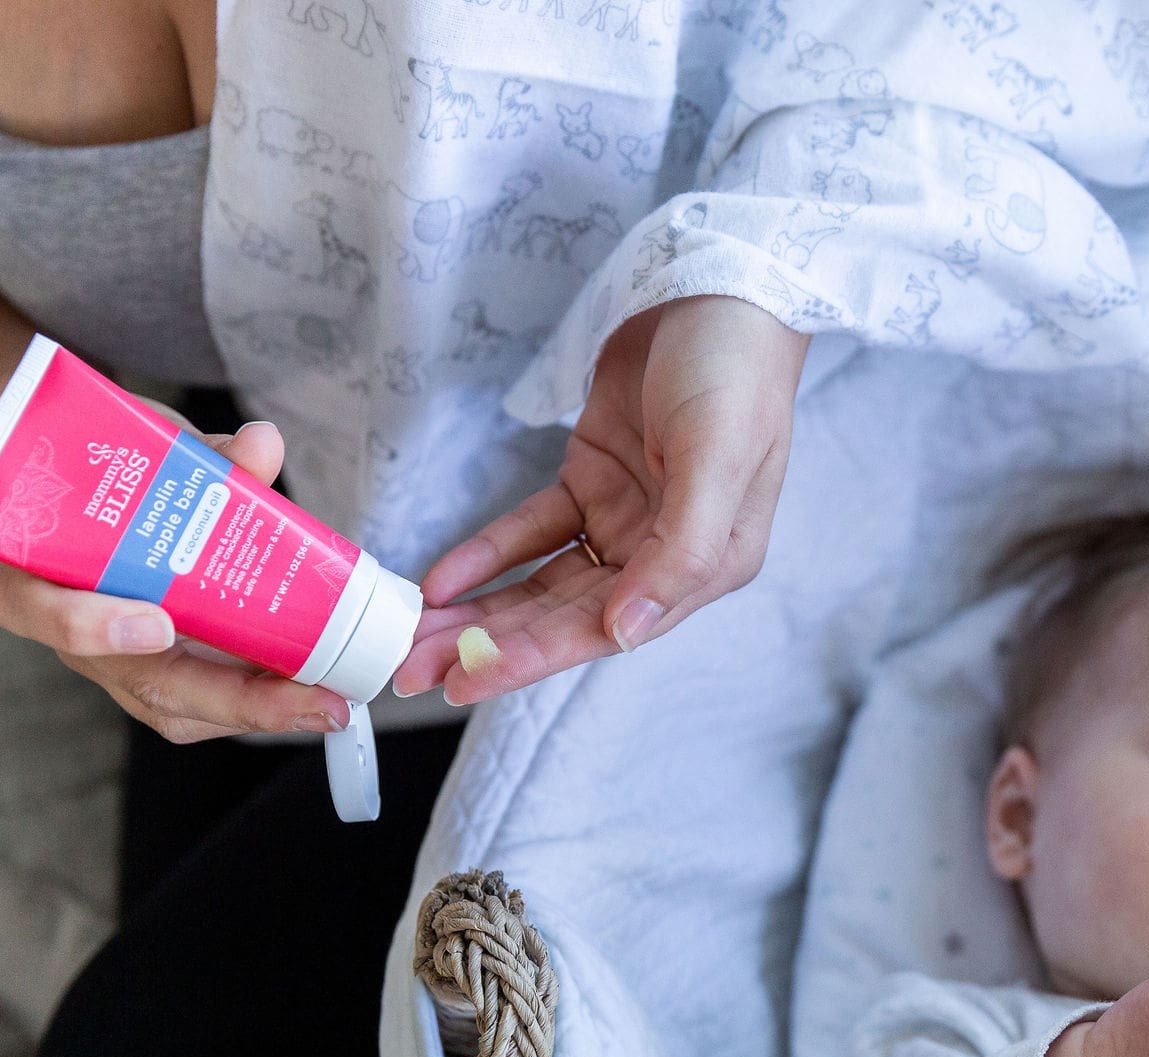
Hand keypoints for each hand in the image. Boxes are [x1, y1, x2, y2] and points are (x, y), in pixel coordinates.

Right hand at [0, 418, 352, 742]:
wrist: (99, 478)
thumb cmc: (115, 467)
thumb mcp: (153, 448)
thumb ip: (206, 454)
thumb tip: (261, 446)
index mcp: (36, 568)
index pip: (39, 610)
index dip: (94, 627)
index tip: (158, 624)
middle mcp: (73, 627)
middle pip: (142, 684)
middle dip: (234, 700)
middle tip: (309, 700)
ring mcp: (118, 658)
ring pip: (181, 706)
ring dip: (261, 708)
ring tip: (327, 702)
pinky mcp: (163, 669)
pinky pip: (207, 700)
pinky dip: (261, 696)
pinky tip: (316, 691)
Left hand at [394, 294, 811, 702]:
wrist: (719, 287)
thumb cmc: (736, 370)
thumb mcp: (718, 458)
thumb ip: (679, 553)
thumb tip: (622, 633)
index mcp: (708, 565)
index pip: (607, 629)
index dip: (534, 657)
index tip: (467, 677)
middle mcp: (665, 556)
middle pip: (563, 616)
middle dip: (488, 645)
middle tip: (414, 672)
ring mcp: (626, 520)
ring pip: (541, 583)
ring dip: (479, 612)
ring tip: (412, 640)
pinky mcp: (593, 482)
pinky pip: (531, 532)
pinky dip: (486, 555)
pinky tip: (442, 579)